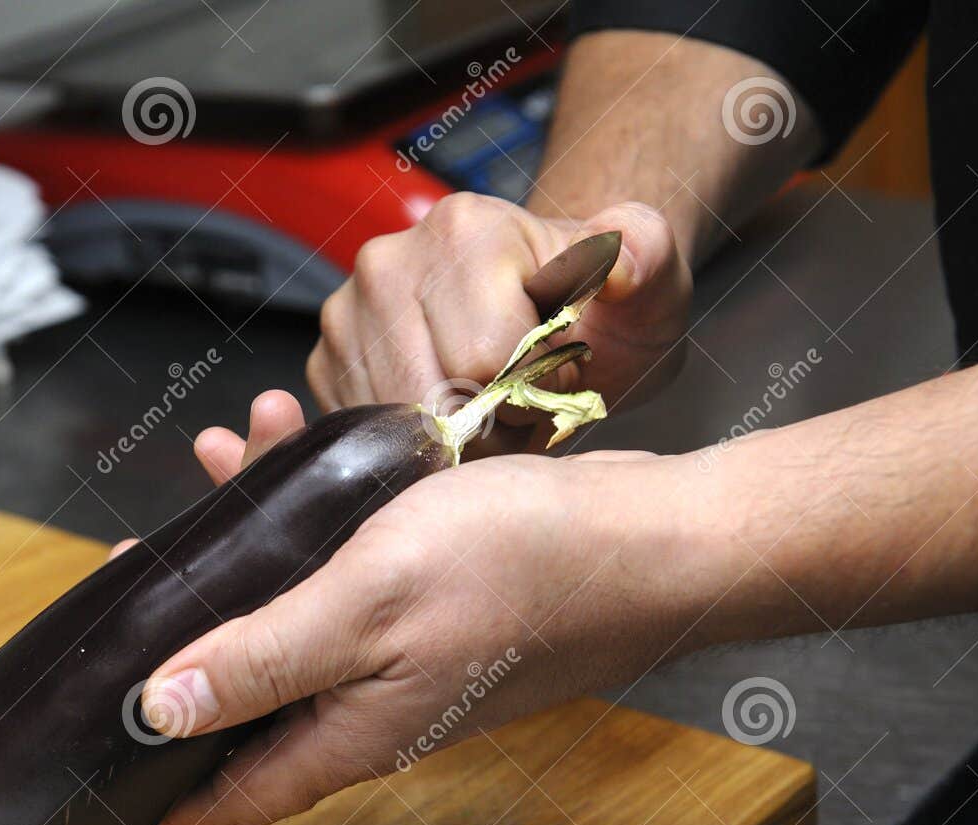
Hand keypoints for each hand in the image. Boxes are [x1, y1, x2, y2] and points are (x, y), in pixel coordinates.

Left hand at [141, 392, 727, 824]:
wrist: (654, 538)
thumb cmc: (530, 570)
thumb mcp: (367, 607)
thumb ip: (261, 661)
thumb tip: (158, 712)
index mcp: (347, 734)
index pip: (228, 792)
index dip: (156, 780)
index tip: (96, 749)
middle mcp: (369, 710)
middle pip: (245, 691)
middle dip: (185, 623)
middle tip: (142, 559)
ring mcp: (403, 660)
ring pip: (292, 614)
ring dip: (246, 545)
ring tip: (222, 455)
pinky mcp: (431, 610)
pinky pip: (341, 572)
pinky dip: (307, 517)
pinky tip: (297, 449)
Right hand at [308, 195, 691, 439]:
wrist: (554, 311)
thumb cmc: (599, 308)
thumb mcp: (649, 284)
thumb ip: (650, 259)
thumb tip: (624, 265)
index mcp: (465, 229)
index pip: (485, 359)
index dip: (530, 394)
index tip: (554, 379)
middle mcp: (389, 262)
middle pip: (432, 396)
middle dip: (488, 423)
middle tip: (524, 403)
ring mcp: (348, 312)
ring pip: (395, 423)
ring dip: (450, 439)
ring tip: (489, 408)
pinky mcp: (327, 361)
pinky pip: (365, 432)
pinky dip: (411, 442)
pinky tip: (448, 413)